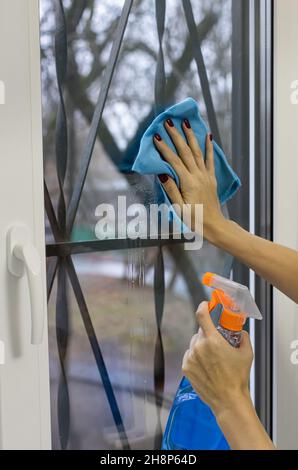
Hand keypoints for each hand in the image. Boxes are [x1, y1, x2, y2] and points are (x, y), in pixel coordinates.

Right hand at [153, 118, 224, 238]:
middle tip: (169, 122)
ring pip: (197, 152)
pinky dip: (209, 147)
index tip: (157, 136)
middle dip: (176, 136)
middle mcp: (198, 176)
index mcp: (188, 183)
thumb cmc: (194, 219)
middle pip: (185, 152)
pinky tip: (208, 136)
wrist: (214, 225)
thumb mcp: (179, 208)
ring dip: (190, 136)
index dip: (164, 148)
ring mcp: (206, 176)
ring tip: (185, 123)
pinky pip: (210, 159)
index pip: (173, 161)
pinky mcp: (211, 178)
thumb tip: (162, 174)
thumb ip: (171, 190)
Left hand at [182, 301, 252, 417]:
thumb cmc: (238, 377)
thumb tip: (240, 330)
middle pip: (200, 331)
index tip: (206, 305)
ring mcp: (191, 357)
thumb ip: (243, 336)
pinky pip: (190, 354)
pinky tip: (206, 366)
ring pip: (194, 343)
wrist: (228, 400)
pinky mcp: (186, 367)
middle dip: (208, 334)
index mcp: (213, 340)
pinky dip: (196, 356)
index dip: (203, 306)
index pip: (201, 315)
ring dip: (201, 346)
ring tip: (213, 359)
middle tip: (217, 343)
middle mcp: (199, 347)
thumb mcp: (247, 353)